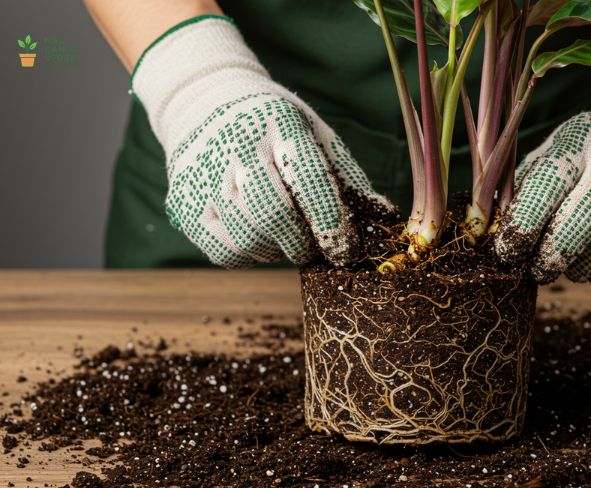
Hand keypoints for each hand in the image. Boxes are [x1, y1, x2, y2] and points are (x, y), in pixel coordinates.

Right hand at [132, 15, 392, 266]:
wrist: (205, 102)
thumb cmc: (274, 127)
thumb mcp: (314, 133)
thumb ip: (347, 175)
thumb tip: (382, 218)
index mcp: (278, 124)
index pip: (308, 179)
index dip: (331, 222)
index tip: (346, 250)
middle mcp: (236, 148)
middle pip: (272, 214)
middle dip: (302, 243)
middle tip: (315, 248)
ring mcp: (204, 177)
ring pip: (247, 238)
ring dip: (277, 251)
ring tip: (287, 238)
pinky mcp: (184, 205)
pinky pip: (223, 252)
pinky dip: (249, 257)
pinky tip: (259, 239)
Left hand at [495, 57, 590, 286]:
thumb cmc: (583, 156)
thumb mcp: (551, 154)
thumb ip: (522, 190)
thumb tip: (489, 235)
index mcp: (582, 142)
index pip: (548, 185)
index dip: (523, 224)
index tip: (507, 251)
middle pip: (583, 222)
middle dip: (550, 255)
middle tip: (534, 269)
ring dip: (577, 267)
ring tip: (563, 261)